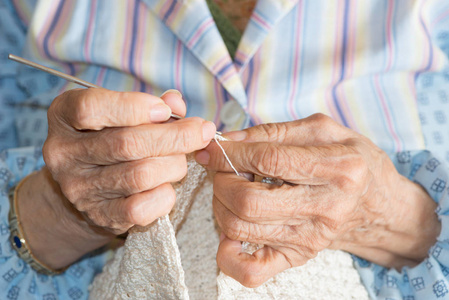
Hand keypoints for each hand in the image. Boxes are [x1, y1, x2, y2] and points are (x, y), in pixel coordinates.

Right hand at [19, 88, 215, 268]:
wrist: (90, 184)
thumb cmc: (113, 137)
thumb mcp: (123, 113)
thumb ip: (151, 104)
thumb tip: (176, 103)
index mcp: (63, 116)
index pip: (91, 108)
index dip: (135, 106)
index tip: (166, 111)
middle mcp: (63, 153)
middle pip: (126, 143)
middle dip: (175, 136)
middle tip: (201, 132)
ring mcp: (79, 188)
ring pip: (140, 175)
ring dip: (174, 164)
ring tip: (183, 158)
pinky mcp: (99, 215)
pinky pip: (140, 208)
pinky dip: (165, 195)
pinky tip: (169, 185)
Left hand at [196, 113, 439, 286]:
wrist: (377, 204)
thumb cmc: (350, 162)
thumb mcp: (322, 131)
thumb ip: (273, 132)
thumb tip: (227, 141)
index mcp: (339, 169)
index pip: (269, 161)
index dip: (230, 153)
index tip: (211, 147)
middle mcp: (326, 209)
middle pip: (249, 202)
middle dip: (221, 180)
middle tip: (223, 168)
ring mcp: (310, 239)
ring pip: (240, 229)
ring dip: (219, 205)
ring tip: (230, 188)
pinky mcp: (297, 258)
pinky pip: (251, 272)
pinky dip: (228, 254)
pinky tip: (232, 229)